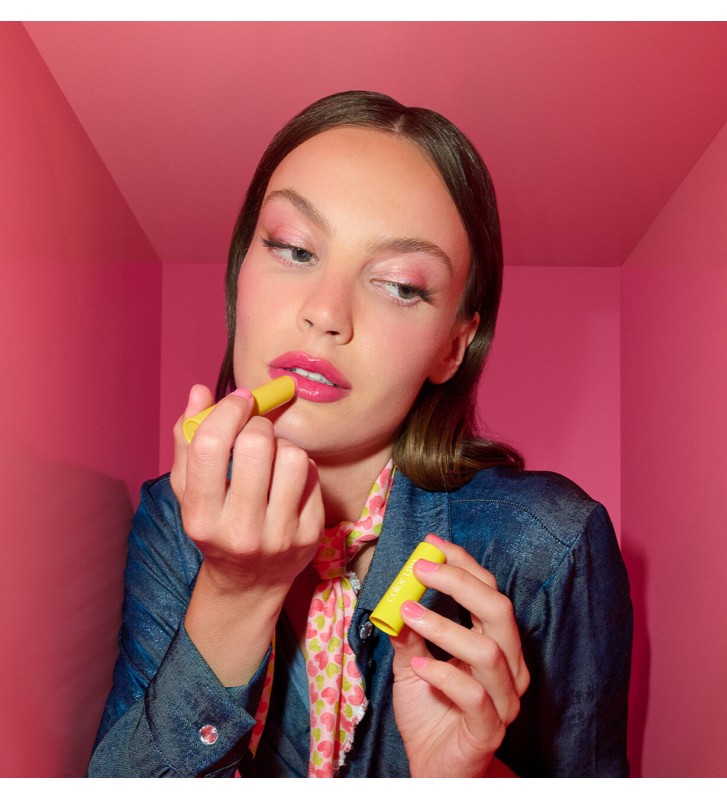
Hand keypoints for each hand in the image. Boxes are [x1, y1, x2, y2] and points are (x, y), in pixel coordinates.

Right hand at [171, 385, 323, 684]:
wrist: (248, 584)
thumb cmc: (216, 526)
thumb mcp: (189, 492)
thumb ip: (188, 441)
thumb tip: (200, 392)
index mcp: (201, 518)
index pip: (210, 446)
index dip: (227, 411)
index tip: (239, 400)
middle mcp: (240, 531)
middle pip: (256, 445)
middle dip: (258, 423)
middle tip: (255, 428)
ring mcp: (279, 535)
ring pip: (293, 457)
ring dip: (284, 446)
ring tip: (273, 457)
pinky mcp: (310, 534)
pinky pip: (313, 475)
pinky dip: (302, 467)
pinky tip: (288, 480)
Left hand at [389, 534, 529, 776]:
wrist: (435, 770)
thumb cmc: (431, 713)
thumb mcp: (412, 665)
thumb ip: (408, 633)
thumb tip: (394, 597)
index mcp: (496, 644)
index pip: (488, 592)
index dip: (462, 564)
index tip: (431, 544)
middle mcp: (508, 667)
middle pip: (498, 612)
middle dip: (460, 583)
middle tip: (420, 569)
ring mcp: (503, 700)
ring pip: (488, 652)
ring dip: (445, 626)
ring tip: (409, 613)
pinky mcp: (489, 729)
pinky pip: (475, 697)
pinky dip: (444, 675)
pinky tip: (418, 666)